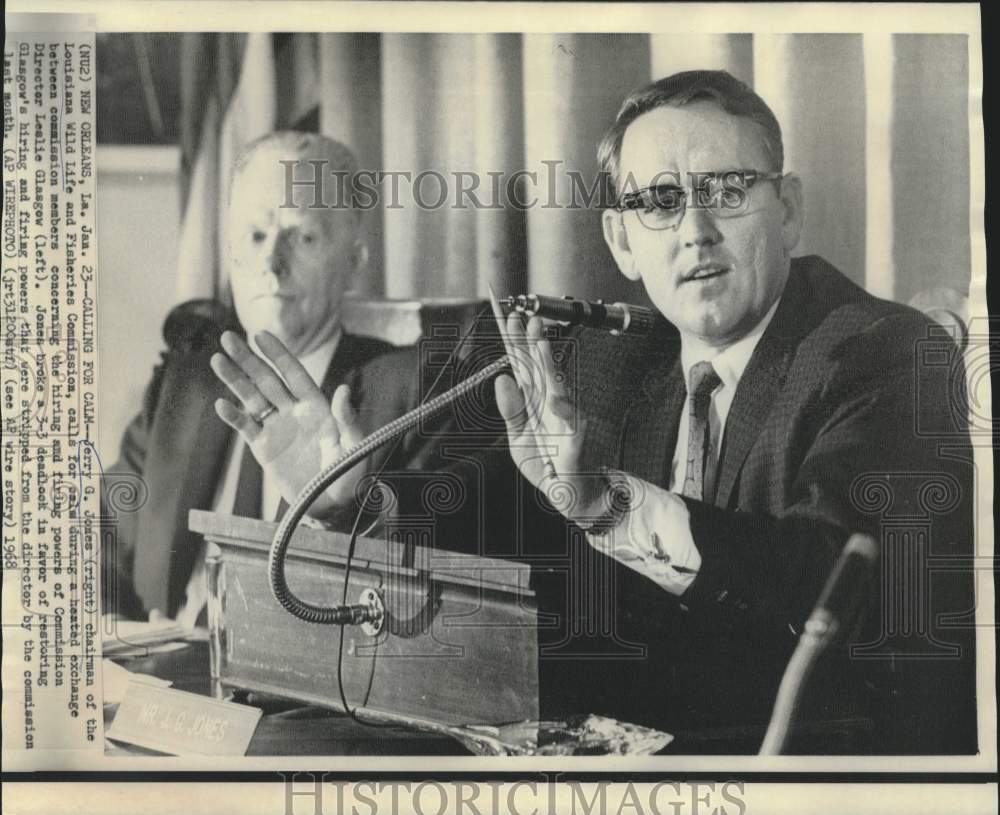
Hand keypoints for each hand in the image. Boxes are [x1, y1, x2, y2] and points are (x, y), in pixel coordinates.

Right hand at [211, 330, 367, 516]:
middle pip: (266, 380)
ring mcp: (277, 428)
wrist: (330, 506)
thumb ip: (347, 420)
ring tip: (217, 360)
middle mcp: (294, 412)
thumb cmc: (349, 474)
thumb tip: (343, 389)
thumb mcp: (354, 447)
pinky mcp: (264, 448)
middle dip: (248, 359)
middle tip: (227, 337)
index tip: (261, 335)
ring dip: (235, 380)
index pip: (294, 374)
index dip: (278, 355)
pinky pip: (246, 428)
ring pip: (252, 398)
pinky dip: (234, 417)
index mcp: (316, 407)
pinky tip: (221, 404)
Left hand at [492, 311, 604, 523]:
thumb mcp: (518, 437)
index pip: (523, 365)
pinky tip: (554, 395)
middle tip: (525, 316)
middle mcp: (549, 403)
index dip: (516, 342)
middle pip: (538, 367)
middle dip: (531, 342)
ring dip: (547, 363)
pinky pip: (569, 419)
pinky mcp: (575, 435)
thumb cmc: (546, 465)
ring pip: (555, 384)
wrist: (569, 495)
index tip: (508, 318)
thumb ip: (510, 409)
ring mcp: (564, 416)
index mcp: (533, 401)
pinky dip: (562, 408)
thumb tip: (502, 378)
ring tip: (540, 341)